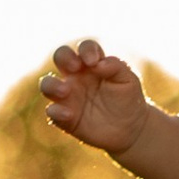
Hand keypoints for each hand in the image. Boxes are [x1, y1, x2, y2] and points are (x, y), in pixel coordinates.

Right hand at [40, 38, 149, 157]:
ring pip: (47, 84)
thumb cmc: (128, 100)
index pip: (84, 48)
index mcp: (92, 64)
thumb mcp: (128, 81)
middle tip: (75, 67)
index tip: (93, 61)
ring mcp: (68, 97)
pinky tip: (68, 114)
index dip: (86, 50)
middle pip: (60, 57)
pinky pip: (52, 112)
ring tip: (66, 91)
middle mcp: (76, 77)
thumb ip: (116, 67)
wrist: (131, 130)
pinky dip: (56, 112)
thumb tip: (98, 64)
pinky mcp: (66, 118)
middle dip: (64, 58)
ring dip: (51, 85)